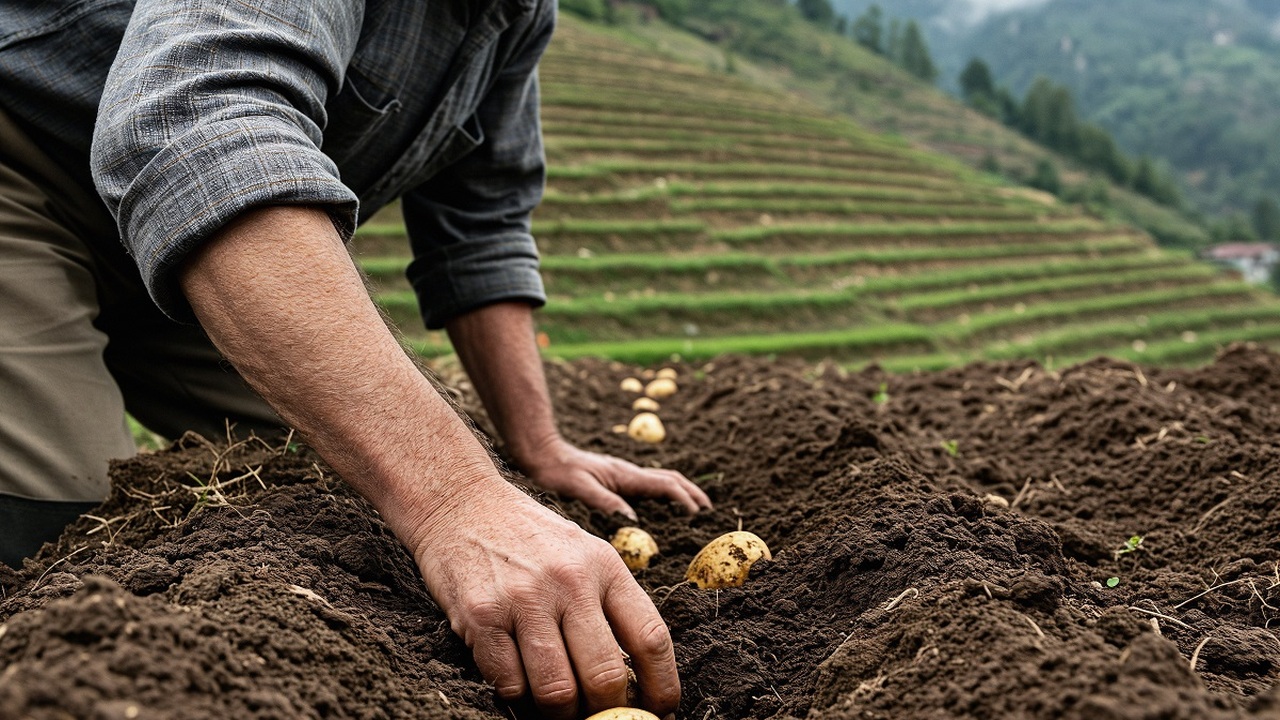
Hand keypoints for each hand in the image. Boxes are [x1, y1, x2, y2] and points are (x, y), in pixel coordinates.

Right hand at [414, 480, 680, 719]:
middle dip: (605, 711)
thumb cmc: (528, 537)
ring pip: (556, 690)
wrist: (461, 503)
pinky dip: (516, 693)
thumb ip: (608, 606)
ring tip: (556, 703)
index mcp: (605, 566)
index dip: (662, 687)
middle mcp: (569, 580)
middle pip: (604, 675)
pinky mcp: (481, 615)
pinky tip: (516, 676)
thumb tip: (634, 680)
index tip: (661, 712)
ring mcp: (524, 598)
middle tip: (598, 716)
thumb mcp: (583, 553)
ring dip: (559, 711)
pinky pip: (509, 683)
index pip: (651, 638)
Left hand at [516, 439, 712, 518]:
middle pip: (669, 479)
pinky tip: (663, 505)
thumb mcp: (577, 489)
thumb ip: (603, 501)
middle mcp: (627, 473)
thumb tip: (631, 518)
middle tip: (708, 511)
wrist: (541, 453)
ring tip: (695, 507)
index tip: (697, 514)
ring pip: (661, 480)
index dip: (683, 499)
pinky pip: (648, 485)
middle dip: (691, 493)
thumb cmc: (556, 472)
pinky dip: (665, 493)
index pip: (663, 485)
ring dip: (681, 491)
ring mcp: (623, 474)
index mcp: (624, 475)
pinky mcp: (616, 478)